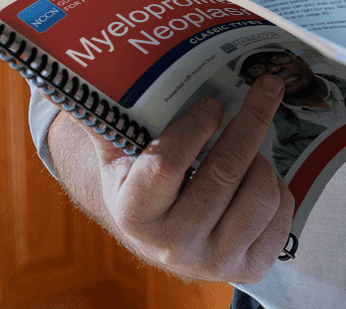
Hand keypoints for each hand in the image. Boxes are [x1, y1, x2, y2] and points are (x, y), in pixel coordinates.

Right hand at [85, 74, 293, 282]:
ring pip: (260, 193)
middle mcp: (172, 246)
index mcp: (134, 213)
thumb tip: (63, 78)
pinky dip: (277, 187)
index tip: (212, 101)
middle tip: (264, 87)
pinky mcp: (249, 268)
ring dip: (261, 158)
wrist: (159, 236)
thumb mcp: (116, 152)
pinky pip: (281, 215)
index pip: (168, 164)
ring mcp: (214, 261)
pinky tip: (256, 178)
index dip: (195, 125)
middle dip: (249, 120)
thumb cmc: (139, 181)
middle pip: (224, 172)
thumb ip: (101, 115)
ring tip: (247, 148)